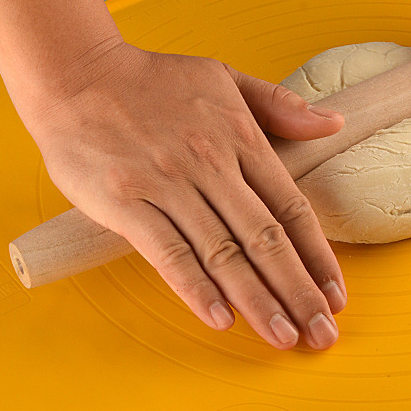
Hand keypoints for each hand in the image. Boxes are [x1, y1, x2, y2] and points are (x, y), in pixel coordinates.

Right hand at [23, 42, 347, 350]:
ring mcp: (168, 184)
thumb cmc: (152, 79)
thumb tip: (334, 125)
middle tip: (322, 333)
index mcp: (240, 138)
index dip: (318, 256)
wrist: (74, 73)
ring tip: (284, 337)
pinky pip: (168, 253)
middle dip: (299, 291)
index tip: (336, 294)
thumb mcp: (226, 76)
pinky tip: (221, 318)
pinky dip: (196, 288)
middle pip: (266, 239)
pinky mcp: (126, 202)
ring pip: (223, 253)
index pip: (292, 208)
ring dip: (257, 300)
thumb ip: (281, 105)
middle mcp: (211, 165)